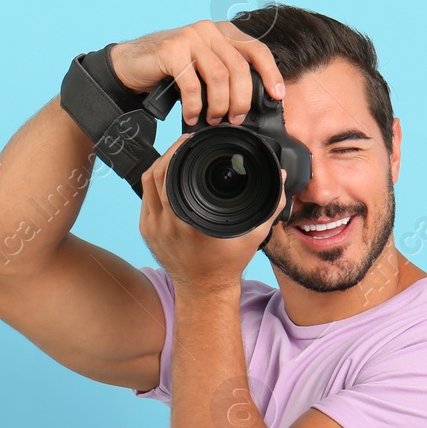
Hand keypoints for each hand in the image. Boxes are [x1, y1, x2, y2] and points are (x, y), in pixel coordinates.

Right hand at [108, 20, 285, 127]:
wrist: (131, 64)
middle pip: (239, 68)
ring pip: (219, 77)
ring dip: (219, 105)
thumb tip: (250, 102)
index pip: (257, 49)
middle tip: (236, 119)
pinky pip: (192, 84)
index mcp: (222, 32)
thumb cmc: (169, 70)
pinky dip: (195, 106)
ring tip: (214, 119)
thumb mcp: (203, 67)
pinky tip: (192, 116)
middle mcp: (209, 30)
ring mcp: (190, 37)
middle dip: (242, 99)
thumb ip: (225, 73)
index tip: (278, 95)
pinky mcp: (171, 50)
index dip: (271, 73)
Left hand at [139, 133, 285, 295]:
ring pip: (147, 183)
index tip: (191, 138)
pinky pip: (145, 197)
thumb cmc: (227, 263)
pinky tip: (169, 175)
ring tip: (177, 154)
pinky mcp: (146, 230)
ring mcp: (152, 228)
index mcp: (188, 222)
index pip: (171, 173)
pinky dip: (155, 182)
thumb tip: (281, 178)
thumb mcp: (254, 234)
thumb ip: (270, 205)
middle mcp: (165, 224)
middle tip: (185, 142)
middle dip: (169, 152)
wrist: (205, 289)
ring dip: (160, 164)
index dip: (179, 150)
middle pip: (155, 173)